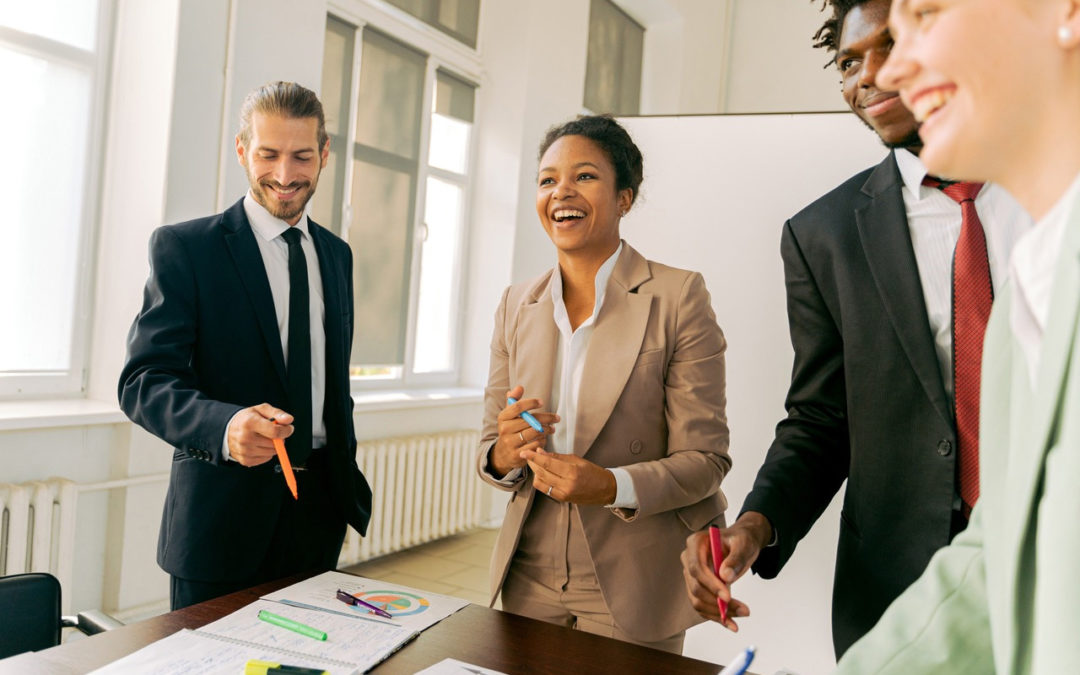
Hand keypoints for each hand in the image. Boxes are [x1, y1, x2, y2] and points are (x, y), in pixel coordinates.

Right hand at [226, 403, 292, 466]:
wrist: (227, 430)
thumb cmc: (247, 419)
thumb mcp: (261, 410)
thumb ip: (277, 413)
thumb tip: (289, 420)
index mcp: (249, 423)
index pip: (275, 431)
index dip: (286, 430)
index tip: (289, 428)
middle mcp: (245, 438)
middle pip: (274, 444)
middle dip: (279, 438)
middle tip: (274, 432)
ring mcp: (244, 451)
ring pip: (272, 453)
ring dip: (273, 446)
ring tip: (265, 438)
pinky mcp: (245, 460)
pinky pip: (266, 459)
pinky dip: (267, 453)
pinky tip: (260, 445)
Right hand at [489, 385, 558, 476]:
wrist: (503, 453)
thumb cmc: (510, 430)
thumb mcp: (508, 415)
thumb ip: (514, 400)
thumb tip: (519, 387)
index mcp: (503, 417)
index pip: (518, 406)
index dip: (531, 402)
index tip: (541, 402)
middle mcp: (505, 429)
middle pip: (530, 420)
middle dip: (547, 418)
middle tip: (556, 418)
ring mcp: (510, 442)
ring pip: (534, 432)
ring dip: (546, 430)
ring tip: (552, 428)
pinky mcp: (517, 454)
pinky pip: (535, 445)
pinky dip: (542, 441)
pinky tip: (544, 438)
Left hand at [521, 448, 616, 505]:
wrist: (605, 489)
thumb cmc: (593, 472)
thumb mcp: (577, 459)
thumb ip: (557, 457)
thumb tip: (541, 452)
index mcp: (572, 472)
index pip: (547, 463)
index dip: (534, 457)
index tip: (525, 452)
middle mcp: (566, 484)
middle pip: (541, 473)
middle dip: (532, 463)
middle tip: (527, 455)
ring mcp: (564, 494)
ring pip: (540, 482)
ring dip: (535, 472)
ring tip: (535, 463)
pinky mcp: (562, 499)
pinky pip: (545, 489)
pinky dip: (541, 481)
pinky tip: (542, 474)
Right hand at [680, 512, 771, 630]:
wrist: (741, 545)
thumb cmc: (741, 540)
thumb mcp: (744, 544)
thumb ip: (735, 558)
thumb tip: (726, 577)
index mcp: (696, 543)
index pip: (696, 568)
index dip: (710, 584)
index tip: (728, 597)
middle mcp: (689, 559)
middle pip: (696, 587)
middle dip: (717, 602)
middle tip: (743, 610)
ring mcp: (691, 575)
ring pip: (697, 600)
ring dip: (718, 613)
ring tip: (741, 614)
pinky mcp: (698, 587)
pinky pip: (703, 606)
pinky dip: (716, 616)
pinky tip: (731, 623)